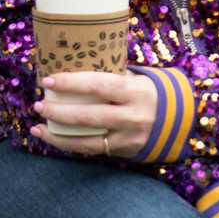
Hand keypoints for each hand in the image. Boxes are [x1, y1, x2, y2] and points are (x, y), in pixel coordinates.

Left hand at [29, 70, 158, 158]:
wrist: (181, 120)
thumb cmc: (151, 91)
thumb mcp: (138, 78)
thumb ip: (113, 75)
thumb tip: (76, 67)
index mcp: (135, 90)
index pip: (98, 85)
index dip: (71, 83)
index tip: (49, 81)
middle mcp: (132, 115)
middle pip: (88, 115)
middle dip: (59, 111)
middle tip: (38, 105)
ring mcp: (128, 136)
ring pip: (87, 139)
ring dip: (59, 134)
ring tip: (38, 127)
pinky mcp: (124, 151)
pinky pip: (92, 150)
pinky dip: (70, 145)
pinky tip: (53, 139)